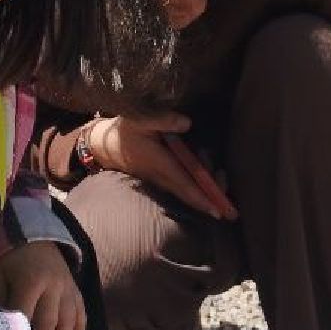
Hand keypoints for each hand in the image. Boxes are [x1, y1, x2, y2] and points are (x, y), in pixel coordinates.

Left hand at [0, 240, 84, 329]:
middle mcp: (54, 287)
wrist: (33, 232)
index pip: (26, 316)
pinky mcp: (76, 288)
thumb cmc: (9, 257)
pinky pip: (82, 311)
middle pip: (50, 324)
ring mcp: (68, 288)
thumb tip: (1, 329)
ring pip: (69, 322)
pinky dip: (82, 329)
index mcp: (31, 282)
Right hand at [86, 113, 237, 220]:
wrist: (108, 147)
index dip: (202, 197)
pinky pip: (185, 188)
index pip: (184, 184)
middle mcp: (163, 178)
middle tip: (222, 173)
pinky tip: (206, 166)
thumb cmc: (127, 131)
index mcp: (160, 165)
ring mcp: (163, 182)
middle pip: (191, 194)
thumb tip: (186, 123)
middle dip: (212, 192)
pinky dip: (199, 182)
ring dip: (207, 183)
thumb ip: (163, 120)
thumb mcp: (141, 119)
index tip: (217, 210)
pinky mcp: (164, 181)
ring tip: (209, 158)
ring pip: (189, 192)